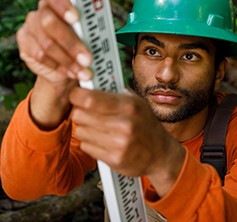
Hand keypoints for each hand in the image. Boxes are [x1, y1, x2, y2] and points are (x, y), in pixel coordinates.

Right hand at [17, 0, 92, 83]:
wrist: (71, 65)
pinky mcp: (24, 43)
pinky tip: (72, 71)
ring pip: (46, 42)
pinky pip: (39, 55)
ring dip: (68, 59)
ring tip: (85, 70)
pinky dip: (60, 66)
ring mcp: (30, 25)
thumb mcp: (97, 16)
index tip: (75, 17)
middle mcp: (41, 7)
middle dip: (70, 41)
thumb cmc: (86, 35)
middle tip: (88, 57)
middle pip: (48, 20)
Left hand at [70, 87, 185, 196]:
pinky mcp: (115, 159)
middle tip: (86, 112)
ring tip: (97, 128)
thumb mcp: (136, 102)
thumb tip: (91, 78)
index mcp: (129, 105)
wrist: (161, 154)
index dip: (77, 95)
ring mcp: (120, 143)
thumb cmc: (144, 124)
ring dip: (85, 128)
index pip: (89, 99)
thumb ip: (114, 91)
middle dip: (80, 112)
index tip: (76, 95)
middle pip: (80, 115)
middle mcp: (125, 124)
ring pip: (80, 131)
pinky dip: (89, 143)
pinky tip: (101, 140)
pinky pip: (86, 146)